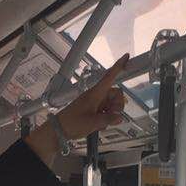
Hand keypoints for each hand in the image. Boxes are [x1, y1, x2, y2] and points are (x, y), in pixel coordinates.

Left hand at [27, 56, 128, 173]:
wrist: (60, 129)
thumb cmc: (71, 122)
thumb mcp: (92, 122)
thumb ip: (108, 119)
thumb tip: (119, 117)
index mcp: (95, 94)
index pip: (109, 76)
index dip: (118, 66)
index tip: (126, 56)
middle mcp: (96, 96)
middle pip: (116, 94)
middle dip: (118, 105)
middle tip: (111, 115)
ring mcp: (95, 103)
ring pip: (112, 104)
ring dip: (112, 113)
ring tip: (102, 121)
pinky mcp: (94, 110)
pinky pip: (106, 111)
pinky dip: (106, 117)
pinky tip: (99, 123)